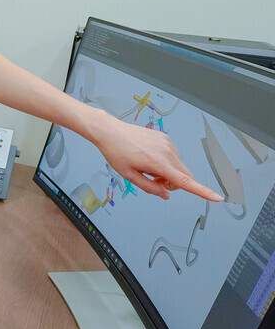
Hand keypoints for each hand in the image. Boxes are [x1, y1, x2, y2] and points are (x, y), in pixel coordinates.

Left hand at [91, 112, 222, 200]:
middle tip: (153, 180)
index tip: (217, 197)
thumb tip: (165, 195)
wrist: (110, 131)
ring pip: (179, 166)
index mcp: (159, 163)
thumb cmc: (117, 152)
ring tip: (148, 167)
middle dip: (173, 183)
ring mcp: (167, 143)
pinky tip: (149, 157)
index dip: (202, 191)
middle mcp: (167, 152)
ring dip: (169, 172)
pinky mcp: (165, 138)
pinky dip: (166, 161)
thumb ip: (150, 187)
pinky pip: (173, 155)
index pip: (185, 181)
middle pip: (185, 175)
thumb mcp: (129, 175)